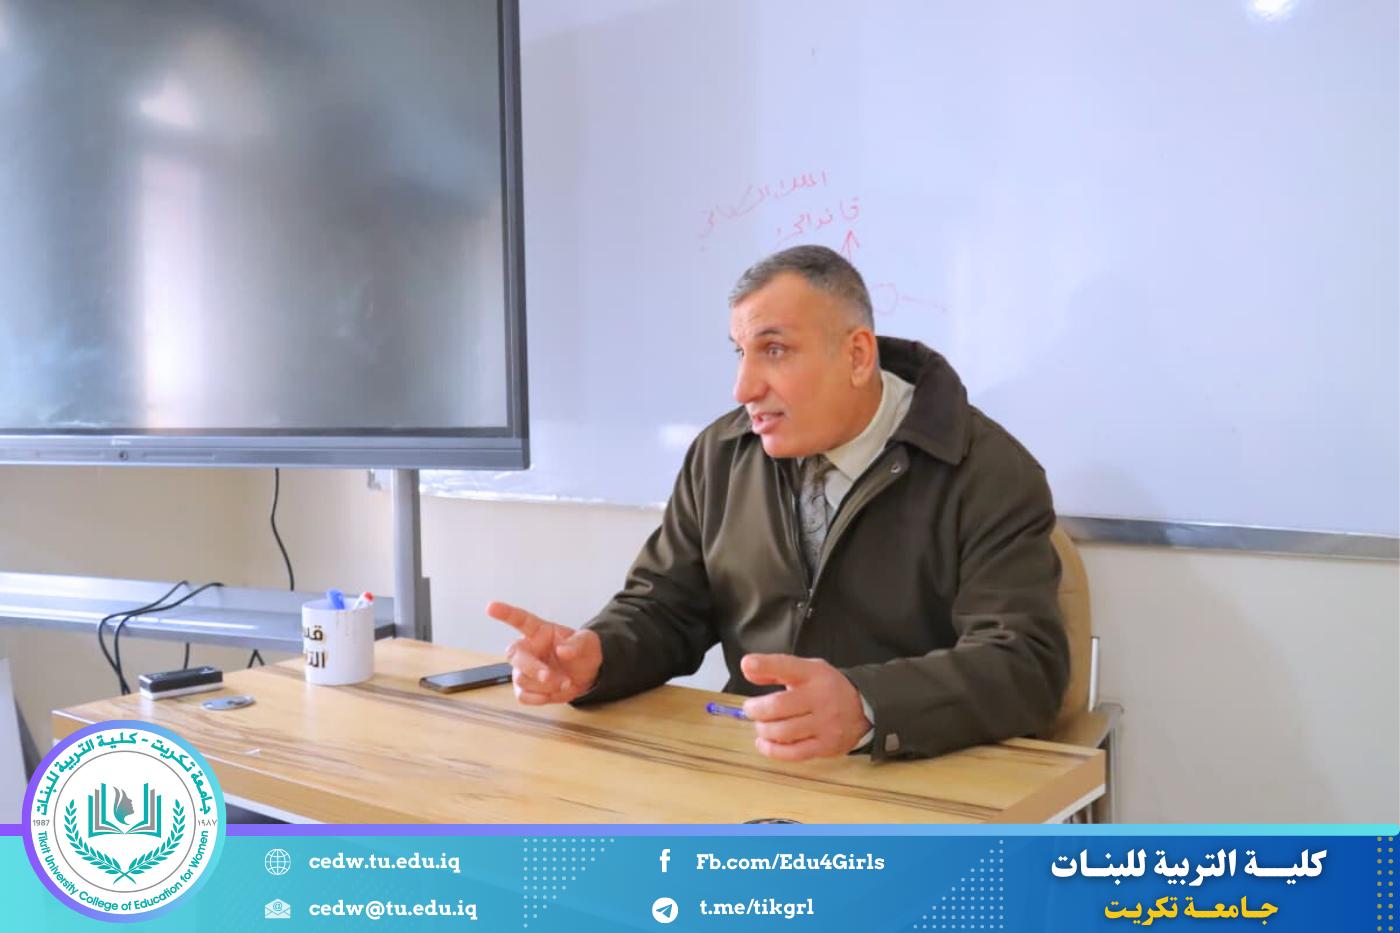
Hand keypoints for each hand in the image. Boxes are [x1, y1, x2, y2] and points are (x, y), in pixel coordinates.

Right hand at [486, 601, 602, 704]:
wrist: (588, 675)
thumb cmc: (583, 652)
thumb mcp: (588, 642)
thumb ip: (577, 644)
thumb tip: (563, 650)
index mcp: (540, 632)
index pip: (520, 620)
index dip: (505, 613)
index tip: (491, 607)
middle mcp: (528, 649)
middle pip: (514, 656)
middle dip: (532, 668)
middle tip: (550, 676)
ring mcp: (525, 669)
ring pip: (521, 679)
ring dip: (545, 685)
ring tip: (565, 683)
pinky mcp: (527, 688)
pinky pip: (522, 696)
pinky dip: (537, 698)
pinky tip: (550, 695)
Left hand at [740, 654, 871, 760]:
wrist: (863, 710)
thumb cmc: (826, 689)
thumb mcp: (806, 670)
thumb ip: (776, 669)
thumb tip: (747, 668)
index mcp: (814, 674)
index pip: (787, 666)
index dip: (764, 665)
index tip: (747, 664)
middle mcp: (820, 698)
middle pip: (778, 706)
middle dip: (756, 710)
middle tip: (751, 710)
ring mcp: (825, 724)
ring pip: (783, 732)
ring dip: (764, 730)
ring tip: (762, 726)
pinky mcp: (825, 746)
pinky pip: (793, 753)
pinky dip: (772, 750)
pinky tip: (765, 744)